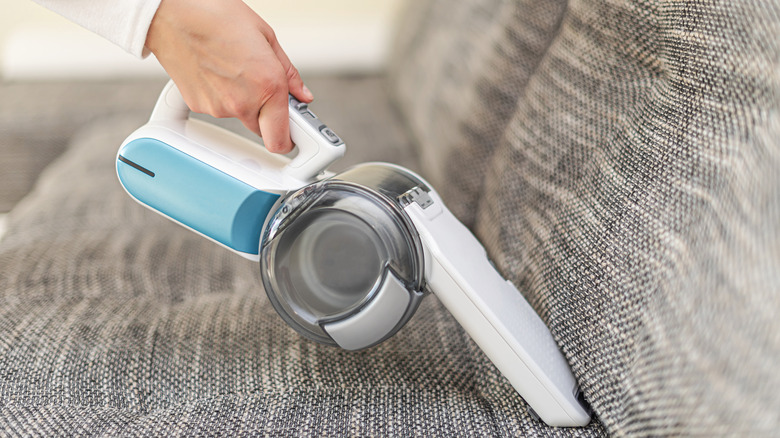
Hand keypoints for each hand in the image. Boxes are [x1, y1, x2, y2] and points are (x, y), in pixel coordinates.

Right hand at [144, 0, 311, 152]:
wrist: (172, 14)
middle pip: (263, 129)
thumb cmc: (215, 16)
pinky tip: (218, 70)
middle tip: (265, 89)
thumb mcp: (265, 36)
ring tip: (235, 67)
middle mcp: (243, 103)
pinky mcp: (199, 106)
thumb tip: (301, 94)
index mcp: (268, 85)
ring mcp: (218, 108)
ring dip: (243, 101)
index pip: (282, 140)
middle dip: (268, 114)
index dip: (291, 139)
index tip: (296, 133)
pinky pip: (219, 108)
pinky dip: (222, 95)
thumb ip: (288, 72)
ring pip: (240, 116)